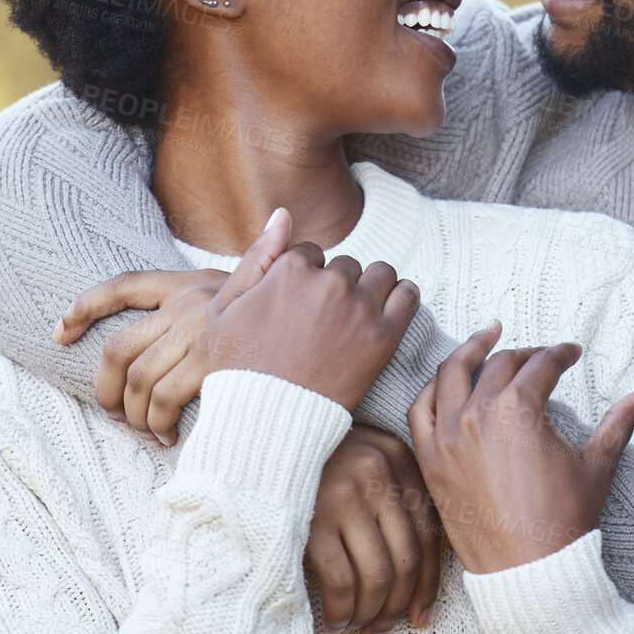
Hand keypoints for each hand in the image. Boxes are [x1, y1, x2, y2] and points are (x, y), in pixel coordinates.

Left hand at [52, 208, 291, 443]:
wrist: (325, 332)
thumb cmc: (290, 319)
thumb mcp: (264, 283)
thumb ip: (251, 265)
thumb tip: (276, 221)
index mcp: (191, 282)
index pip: (124, 286)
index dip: (85, 308)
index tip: (61, 331)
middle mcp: (188, 305)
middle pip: (118, 346)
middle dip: (103, 386)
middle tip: (109, 411)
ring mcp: (198, 335)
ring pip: (137, 380)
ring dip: (131, 413)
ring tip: (139, 430)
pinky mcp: (209, 365)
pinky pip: (163, 400)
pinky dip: (157, 423)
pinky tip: (166, 435)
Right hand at [203, 241, 419, 410]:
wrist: (266, 419)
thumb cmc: (238, 367)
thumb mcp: (226, 307)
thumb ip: (257, 256)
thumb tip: (283, 214)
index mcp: (290, 268)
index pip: (310, 254)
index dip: (304, 279)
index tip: (299, 306)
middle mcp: (329, 281)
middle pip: (345, 266)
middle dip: (337, 286)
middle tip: (324, 322)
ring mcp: (359, 308)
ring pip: (380, 274)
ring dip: (371, 288)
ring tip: (355, 317)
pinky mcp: (384, 337)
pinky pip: (408, 296)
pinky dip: (401, 298)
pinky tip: (387, 313)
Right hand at [305, 424, 442, 633]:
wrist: (257, 443)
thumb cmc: (315, 460)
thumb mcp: (365, 461)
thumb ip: (396, 496)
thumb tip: (431, 563)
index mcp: (398, 458)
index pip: (428, 532)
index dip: (427, 583)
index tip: (420, 616)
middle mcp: (378, 472)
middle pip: (407, 558)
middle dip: (397, 606)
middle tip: (381, 632)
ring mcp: (346, 494)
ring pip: (378, 575)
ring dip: (369, 613)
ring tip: (356, 626)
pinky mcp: (313, 519)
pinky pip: (341, 581)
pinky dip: (341, 609)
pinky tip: (333, 621)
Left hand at [408, 322, 633, 573]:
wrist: (532, 572)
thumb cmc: (565, 521)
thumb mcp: (597, 465)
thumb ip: (617, 424)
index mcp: (519, 409)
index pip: (541, 365)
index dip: (561, 355)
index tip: (571, 354)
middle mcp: (478, 414)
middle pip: (499, 364)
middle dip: (525, 354)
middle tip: (540, 357)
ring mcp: (448, 436)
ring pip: (451, 373)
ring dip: (470, 350)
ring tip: (486, 337)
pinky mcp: (430, 460)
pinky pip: (420, 410)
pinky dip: (431, 389)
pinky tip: (446, 382)